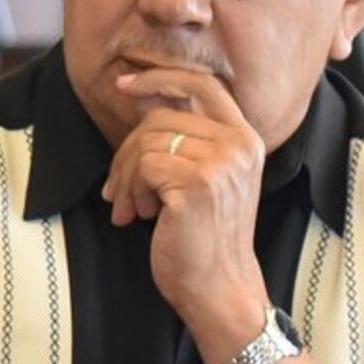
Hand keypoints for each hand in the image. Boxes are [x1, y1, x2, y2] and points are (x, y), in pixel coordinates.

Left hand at [104, 65, 273, 358]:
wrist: (218, 285)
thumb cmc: (203, 236)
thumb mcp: (203, 178)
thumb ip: (184, 140)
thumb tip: (141, 101)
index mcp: (246, 138)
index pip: (203, 84)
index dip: (160, 78)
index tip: (124, 85)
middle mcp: (240, 144)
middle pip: (161, 116)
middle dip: (127, 150)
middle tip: (118, 188)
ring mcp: (222, 162)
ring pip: (146, 141)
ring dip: (125, 177)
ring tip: (131, 207)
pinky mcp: (198, 183)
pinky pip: (143, 165)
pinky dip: (130, 190)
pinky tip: (140, 216)